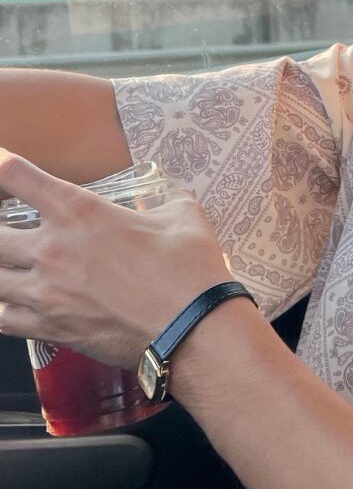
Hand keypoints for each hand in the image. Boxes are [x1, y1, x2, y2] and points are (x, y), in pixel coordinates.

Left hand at [0, 148, 232, 369]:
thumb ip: (167, 200)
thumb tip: (171, 197)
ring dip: (1, 267)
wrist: (192, 327)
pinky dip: (5, 308)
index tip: (0, 164)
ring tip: (13, 264)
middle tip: (8, 224)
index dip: (0, 166)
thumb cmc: (188, 269)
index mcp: (80, 211)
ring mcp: (45, 292)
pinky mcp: (49, 330)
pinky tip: (16, 303)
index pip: (18, 177)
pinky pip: (2, 318)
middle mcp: (53, 248)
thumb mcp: (183, 215)